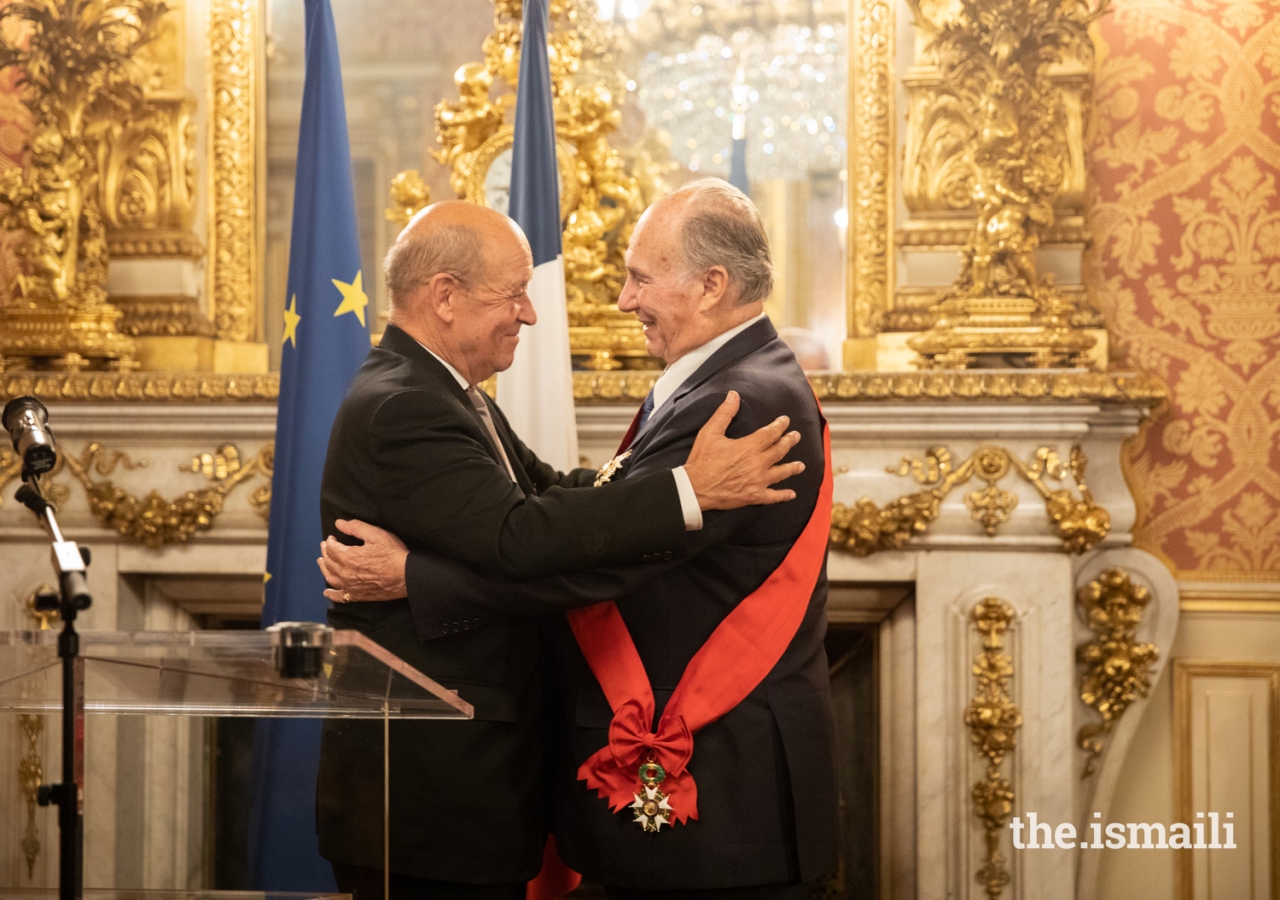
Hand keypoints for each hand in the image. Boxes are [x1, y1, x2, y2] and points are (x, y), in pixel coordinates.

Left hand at [317, 519, 408, 602]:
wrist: (406, 576)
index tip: (332, 537)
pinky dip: (331, 594)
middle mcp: (344, 573)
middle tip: (325, 547)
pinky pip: (340, 596)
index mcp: (347, 557)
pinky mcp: (357, 596)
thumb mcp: (376, 534)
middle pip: (328, 562)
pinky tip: (327, 592)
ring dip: (324, 569)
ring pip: (330, 578)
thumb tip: (339, 523)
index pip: (331, 548)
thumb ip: (356, 527)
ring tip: (322, 563)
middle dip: (325, 553)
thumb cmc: (392, 553)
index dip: (329, 542)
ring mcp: (350, 586)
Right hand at [683, 390, 803, 510]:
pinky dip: (783, 495)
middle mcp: (758, 463)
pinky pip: (773, 496)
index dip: (780, 426)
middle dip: (789, 442)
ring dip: (792, 468)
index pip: (771, 433)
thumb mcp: (710, 432)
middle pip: (779, 450)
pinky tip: (791, 494)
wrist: (695, 488)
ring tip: (801, 466)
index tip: (785, 421)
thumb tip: (734, 395)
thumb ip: (724, 413)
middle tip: (796, 436)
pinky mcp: (754, 496)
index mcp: (749, 446)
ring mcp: (758, 481)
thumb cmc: (701, 460)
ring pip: (781, 473)